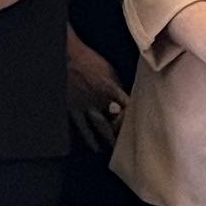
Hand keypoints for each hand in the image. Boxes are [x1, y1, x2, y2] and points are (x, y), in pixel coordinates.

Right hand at [65, 35, 129, 151]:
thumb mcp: (109, 70)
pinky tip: (93, 146)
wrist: (67, 57)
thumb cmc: (89, 60)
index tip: (137, 123)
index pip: (127, 107)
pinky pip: (81, 126)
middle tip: (128, 143)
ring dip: (107, 138)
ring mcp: (86, 106)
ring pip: (99, 126)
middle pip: (115, 120)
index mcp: (112, 89)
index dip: (132, 116)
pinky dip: (87, 137)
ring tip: (111, 149)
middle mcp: (101, 100)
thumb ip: (117, 85)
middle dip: (121, 132)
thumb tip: (124, 97)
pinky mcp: (73, 108)